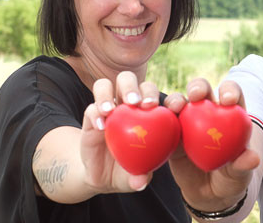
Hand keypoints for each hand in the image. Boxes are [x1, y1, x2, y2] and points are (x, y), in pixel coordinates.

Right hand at [78, 70, 172, 192]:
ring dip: (109, 94)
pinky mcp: (91, 116)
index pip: (160, 99)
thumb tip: (141, 181)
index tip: (172, 108)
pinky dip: (95, 113)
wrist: (100, 175)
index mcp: (147, 116)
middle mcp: (126, 106)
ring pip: (107, 85)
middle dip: (138, 88)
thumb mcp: (134, 179)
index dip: (168, 98)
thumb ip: (139, 178)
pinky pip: (92, 107)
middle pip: (132, 81)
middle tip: (138, 103)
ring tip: (112, 110)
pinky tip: (101, 127)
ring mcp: (108, 109)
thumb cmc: (126, 173)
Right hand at [167, 78, 260, 211]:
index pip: (231, 95)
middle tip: (196, 95)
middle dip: (198, 87)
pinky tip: (153, 118)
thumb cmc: (229, 179)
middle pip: (202, 91)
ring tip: (175, 107)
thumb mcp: (239, 175)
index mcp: (230, 115)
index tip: (227, 100)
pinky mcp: (171, 133)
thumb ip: (243, 166)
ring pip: (180, 101)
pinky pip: (163, 123)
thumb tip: (252, 159)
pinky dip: (158, 118)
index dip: (229, 91)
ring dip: (176, 100)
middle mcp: (207, 112)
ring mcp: (187, 121)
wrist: (208, 194)